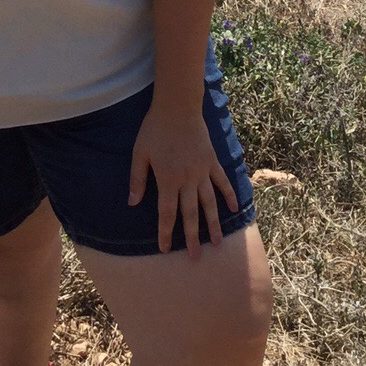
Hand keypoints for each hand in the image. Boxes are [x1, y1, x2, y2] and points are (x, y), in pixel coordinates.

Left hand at [128, 101, 238, 257]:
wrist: (178, 107)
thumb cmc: (155, 129)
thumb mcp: (140, 153)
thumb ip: (137, 179)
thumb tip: (132, 203)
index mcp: (168, 180)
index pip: (167, 213)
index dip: (165, 233)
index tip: (165, 250)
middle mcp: (187, 180)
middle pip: (191, 214)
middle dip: (192, 238)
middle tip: (196, 258)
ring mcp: (202, 171)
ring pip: (209, 203)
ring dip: (213, 224)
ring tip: (218, 243)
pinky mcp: (212, 161)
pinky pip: (222, 182)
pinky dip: (228, 195)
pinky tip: (233, 209)